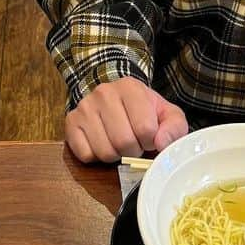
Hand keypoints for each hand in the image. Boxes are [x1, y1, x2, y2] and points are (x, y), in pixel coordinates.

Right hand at [65, 77, 188, 163]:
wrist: (114, 98)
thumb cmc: (143, 110)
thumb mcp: (166, 114)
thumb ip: (174, 128)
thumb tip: (161, 144)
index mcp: (130, 87)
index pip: (146, 129)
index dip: (151, 141)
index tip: (149, 137)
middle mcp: (103, 93)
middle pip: (123, 142)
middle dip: (133, 150)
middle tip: (134, 142)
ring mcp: (84, 107)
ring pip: (104, 152)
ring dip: (116, 155)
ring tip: (118, 142)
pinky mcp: (70, 122)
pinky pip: (85, 155)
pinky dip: (96, 157)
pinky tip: (102, 143)